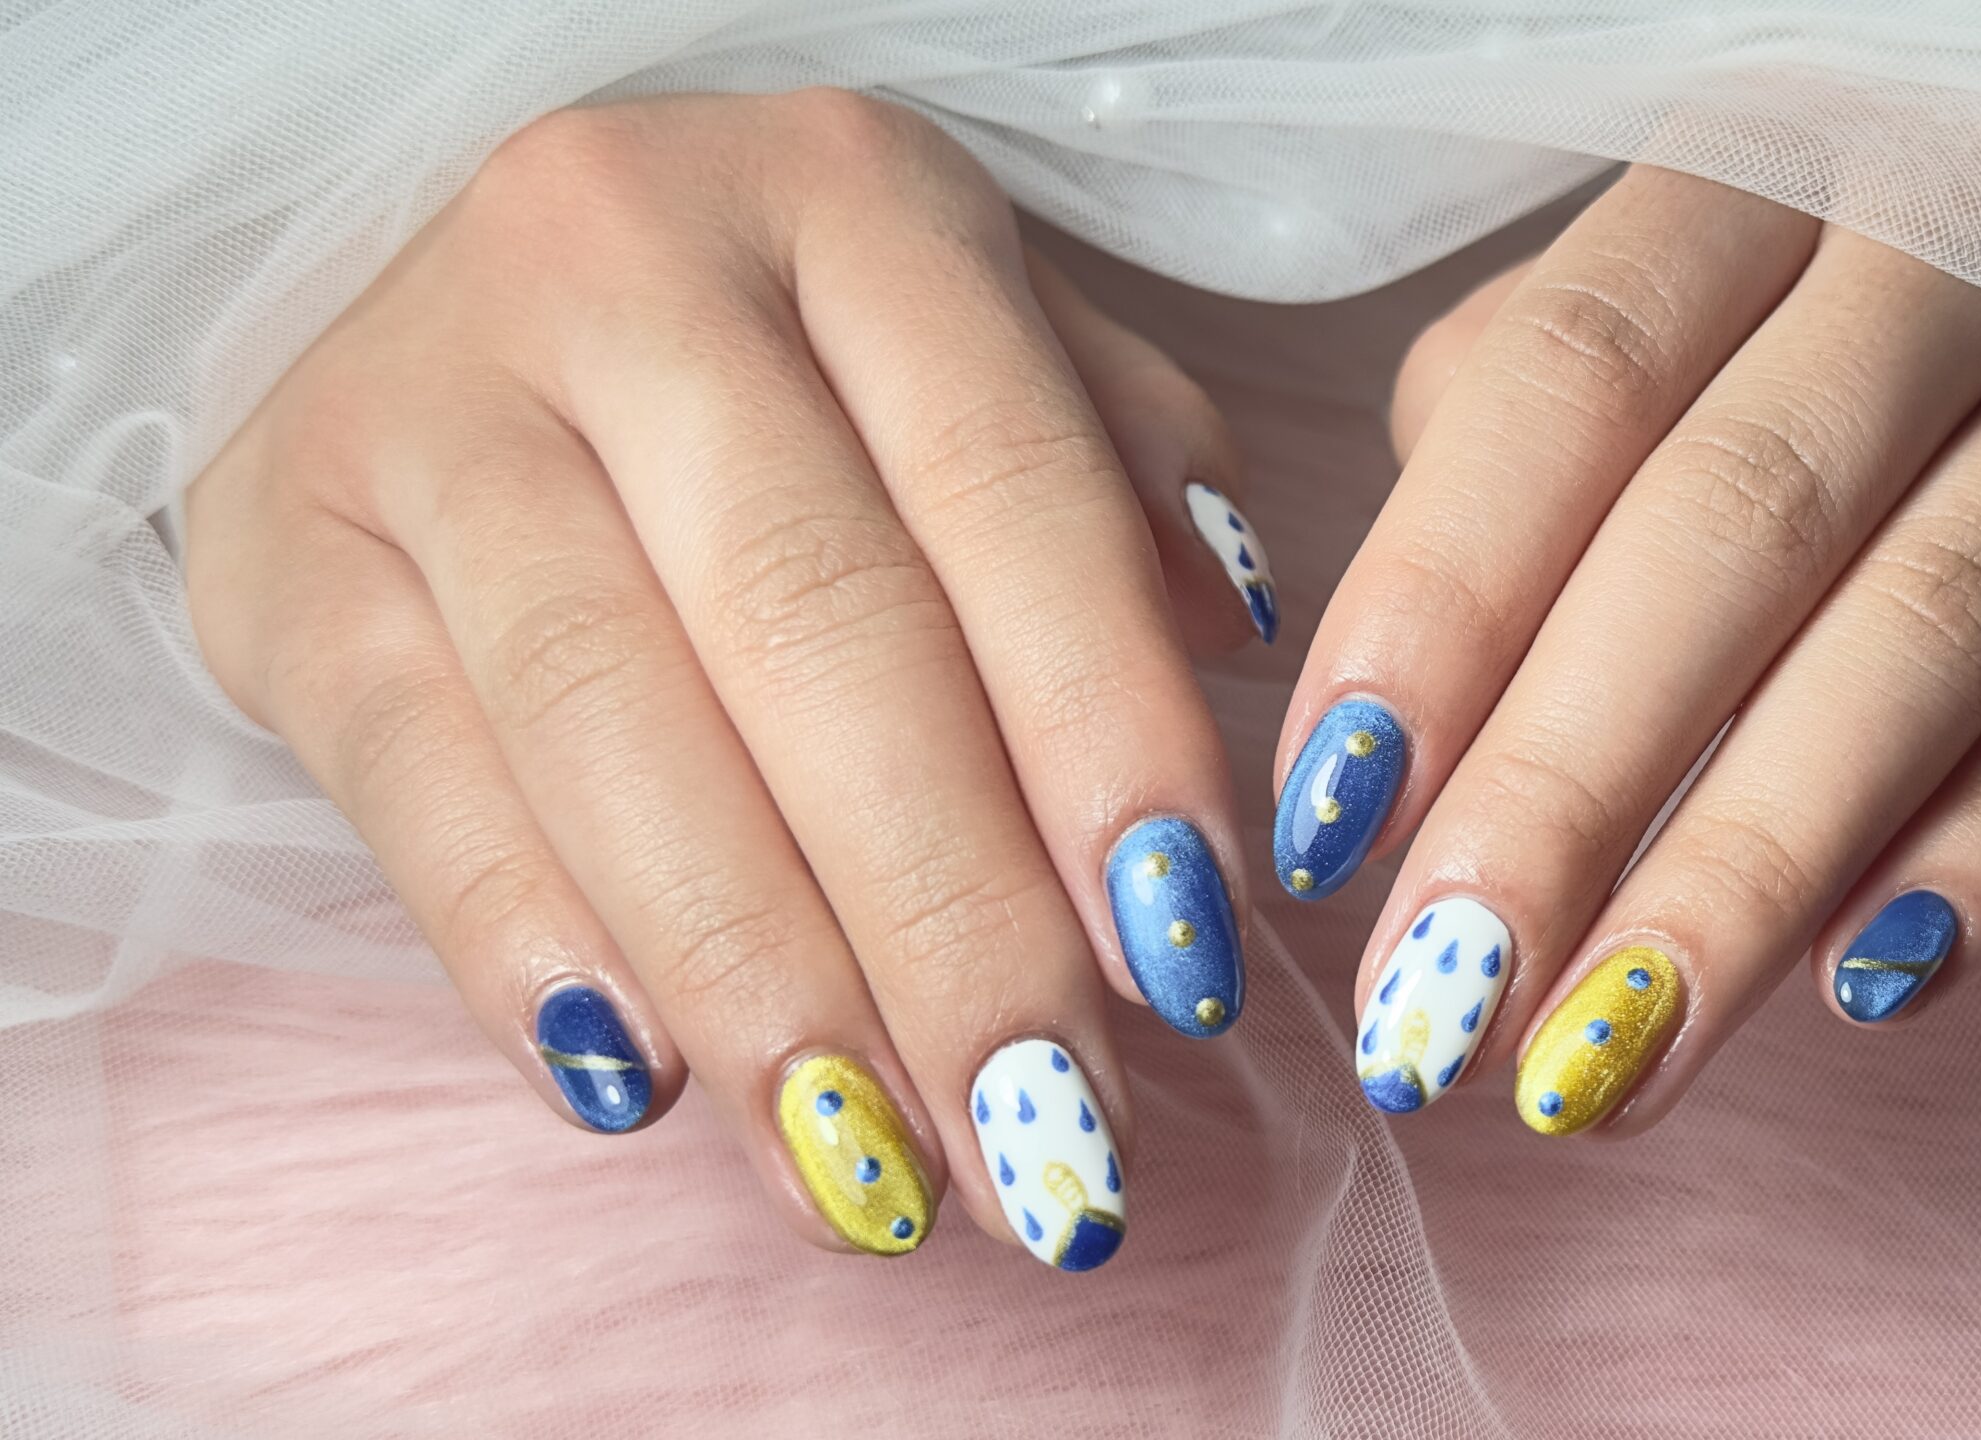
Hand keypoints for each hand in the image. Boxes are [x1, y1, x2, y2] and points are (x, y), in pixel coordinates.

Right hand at [186, 90, 1280, 1268]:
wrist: (436, 277)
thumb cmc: (775, 341)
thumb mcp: (971, 327)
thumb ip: (1117, 465)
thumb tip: (1237, 647)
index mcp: (846, 200)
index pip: (1009, 492)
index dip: (1104, 740)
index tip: (1186, 965)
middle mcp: (619, 264)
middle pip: (818, 635)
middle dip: (953, 924)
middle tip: (1053, 1147)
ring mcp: (420, 402)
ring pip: (614, 727)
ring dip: (767, 990)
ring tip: (886, 1183)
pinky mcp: (277, 557)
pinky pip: (418, 780)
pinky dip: (532, 951)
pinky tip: (647, 1095)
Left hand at [1280, 167, 1980, 1129]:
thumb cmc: (1861, 290)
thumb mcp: (1688, 277)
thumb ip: (1526, 426)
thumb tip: (1396, 696)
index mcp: (1766, 161)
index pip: (1574, 377)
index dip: (1441, 600)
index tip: (1329, 816)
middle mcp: (1962, 234)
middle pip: (1735, 523)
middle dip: (1567, 786)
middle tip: (1446, 996)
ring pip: (1934, 630)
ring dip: (1751, 871)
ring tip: (1608, 1059)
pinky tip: (1868, 986)